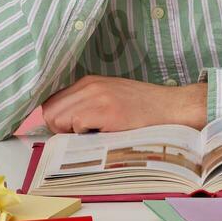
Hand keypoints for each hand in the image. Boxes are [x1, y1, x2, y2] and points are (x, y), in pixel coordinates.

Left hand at [40, 75, 208, 132]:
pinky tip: (102, 135)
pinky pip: (76, 124)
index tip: (69, 132)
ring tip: (94, 135)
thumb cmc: (143, 110)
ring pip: (59, 118)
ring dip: (71, 133)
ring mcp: (98, 96)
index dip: (55, 121)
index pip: (50, 102)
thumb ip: (86, 105)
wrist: (172, 108)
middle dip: (59, 130)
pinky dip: (84, 135)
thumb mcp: (110, 98)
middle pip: (50, 112)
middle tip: (81, 138)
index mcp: (88, 82)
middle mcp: (89, 85)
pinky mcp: (108, 110)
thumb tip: (60, 124)